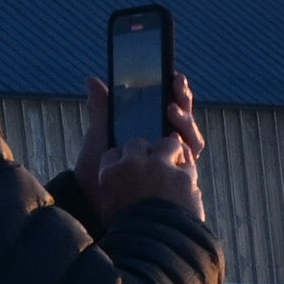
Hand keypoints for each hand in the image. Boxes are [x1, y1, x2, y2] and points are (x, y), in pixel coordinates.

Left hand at [84, 73, 204, 227]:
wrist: (92, 208)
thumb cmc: (94, 174)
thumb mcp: (98, 138)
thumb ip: (101, 110)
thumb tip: (93, 79)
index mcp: (148, 132)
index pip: (169, 107)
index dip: (176, 90)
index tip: (174, 75)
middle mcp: (164, 148)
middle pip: (183, 120)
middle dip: (184, 101)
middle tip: (176, 86)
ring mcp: (171, 166)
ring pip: (190, 139)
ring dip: (185, 122)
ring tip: (170, 111)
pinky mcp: (176, 184)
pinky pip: (189, 165)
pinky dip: (186, 150)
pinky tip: (177, 141)